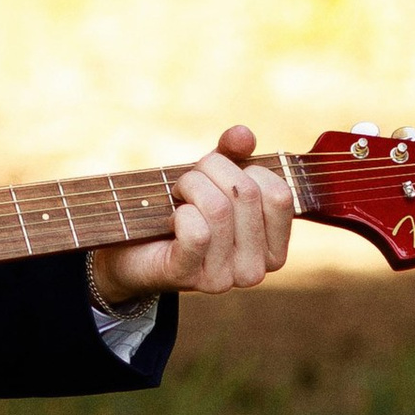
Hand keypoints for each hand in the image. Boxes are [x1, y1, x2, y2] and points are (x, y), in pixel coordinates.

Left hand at [89, 126, 292, 304]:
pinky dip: (180, 212)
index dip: (247, 169)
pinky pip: (196, 231)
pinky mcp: (187, 276)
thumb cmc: (184, 210)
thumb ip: (234, 154)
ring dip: (190, 187)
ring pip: (218, 208)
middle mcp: (255, 270)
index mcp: (273, 250)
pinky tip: (172, 219)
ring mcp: (224, 279)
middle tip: (190, 181)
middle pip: (245, 194)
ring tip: (178, 195)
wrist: (135, 249)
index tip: (222, 176)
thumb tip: (243, 135)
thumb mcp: (214, 178)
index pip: (280, 194)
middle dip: (210, 171)